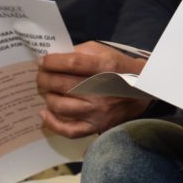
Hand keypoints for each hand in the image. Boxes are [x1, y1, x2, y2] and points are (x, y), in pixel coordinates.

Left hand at [37, 41, 151, 137]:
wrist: (142, 90)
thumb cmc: (119, 68)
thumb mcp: (104, 51)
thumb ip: (80, 52)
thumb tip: (53, 58)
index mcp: (105, 67)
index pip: (71, 63)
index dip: (52, 62)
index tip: (42, 61)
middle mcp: (101, 91)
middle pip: (62, 84)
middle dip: (44, 78)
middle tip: (41, 75)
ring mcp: (98, 111)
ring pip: (60, 106)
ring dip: (47, 96)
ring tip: (47, 90)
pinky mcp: (97, 125)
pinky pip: (69, 130)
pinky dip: (52, 123)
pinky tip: (45, 112)